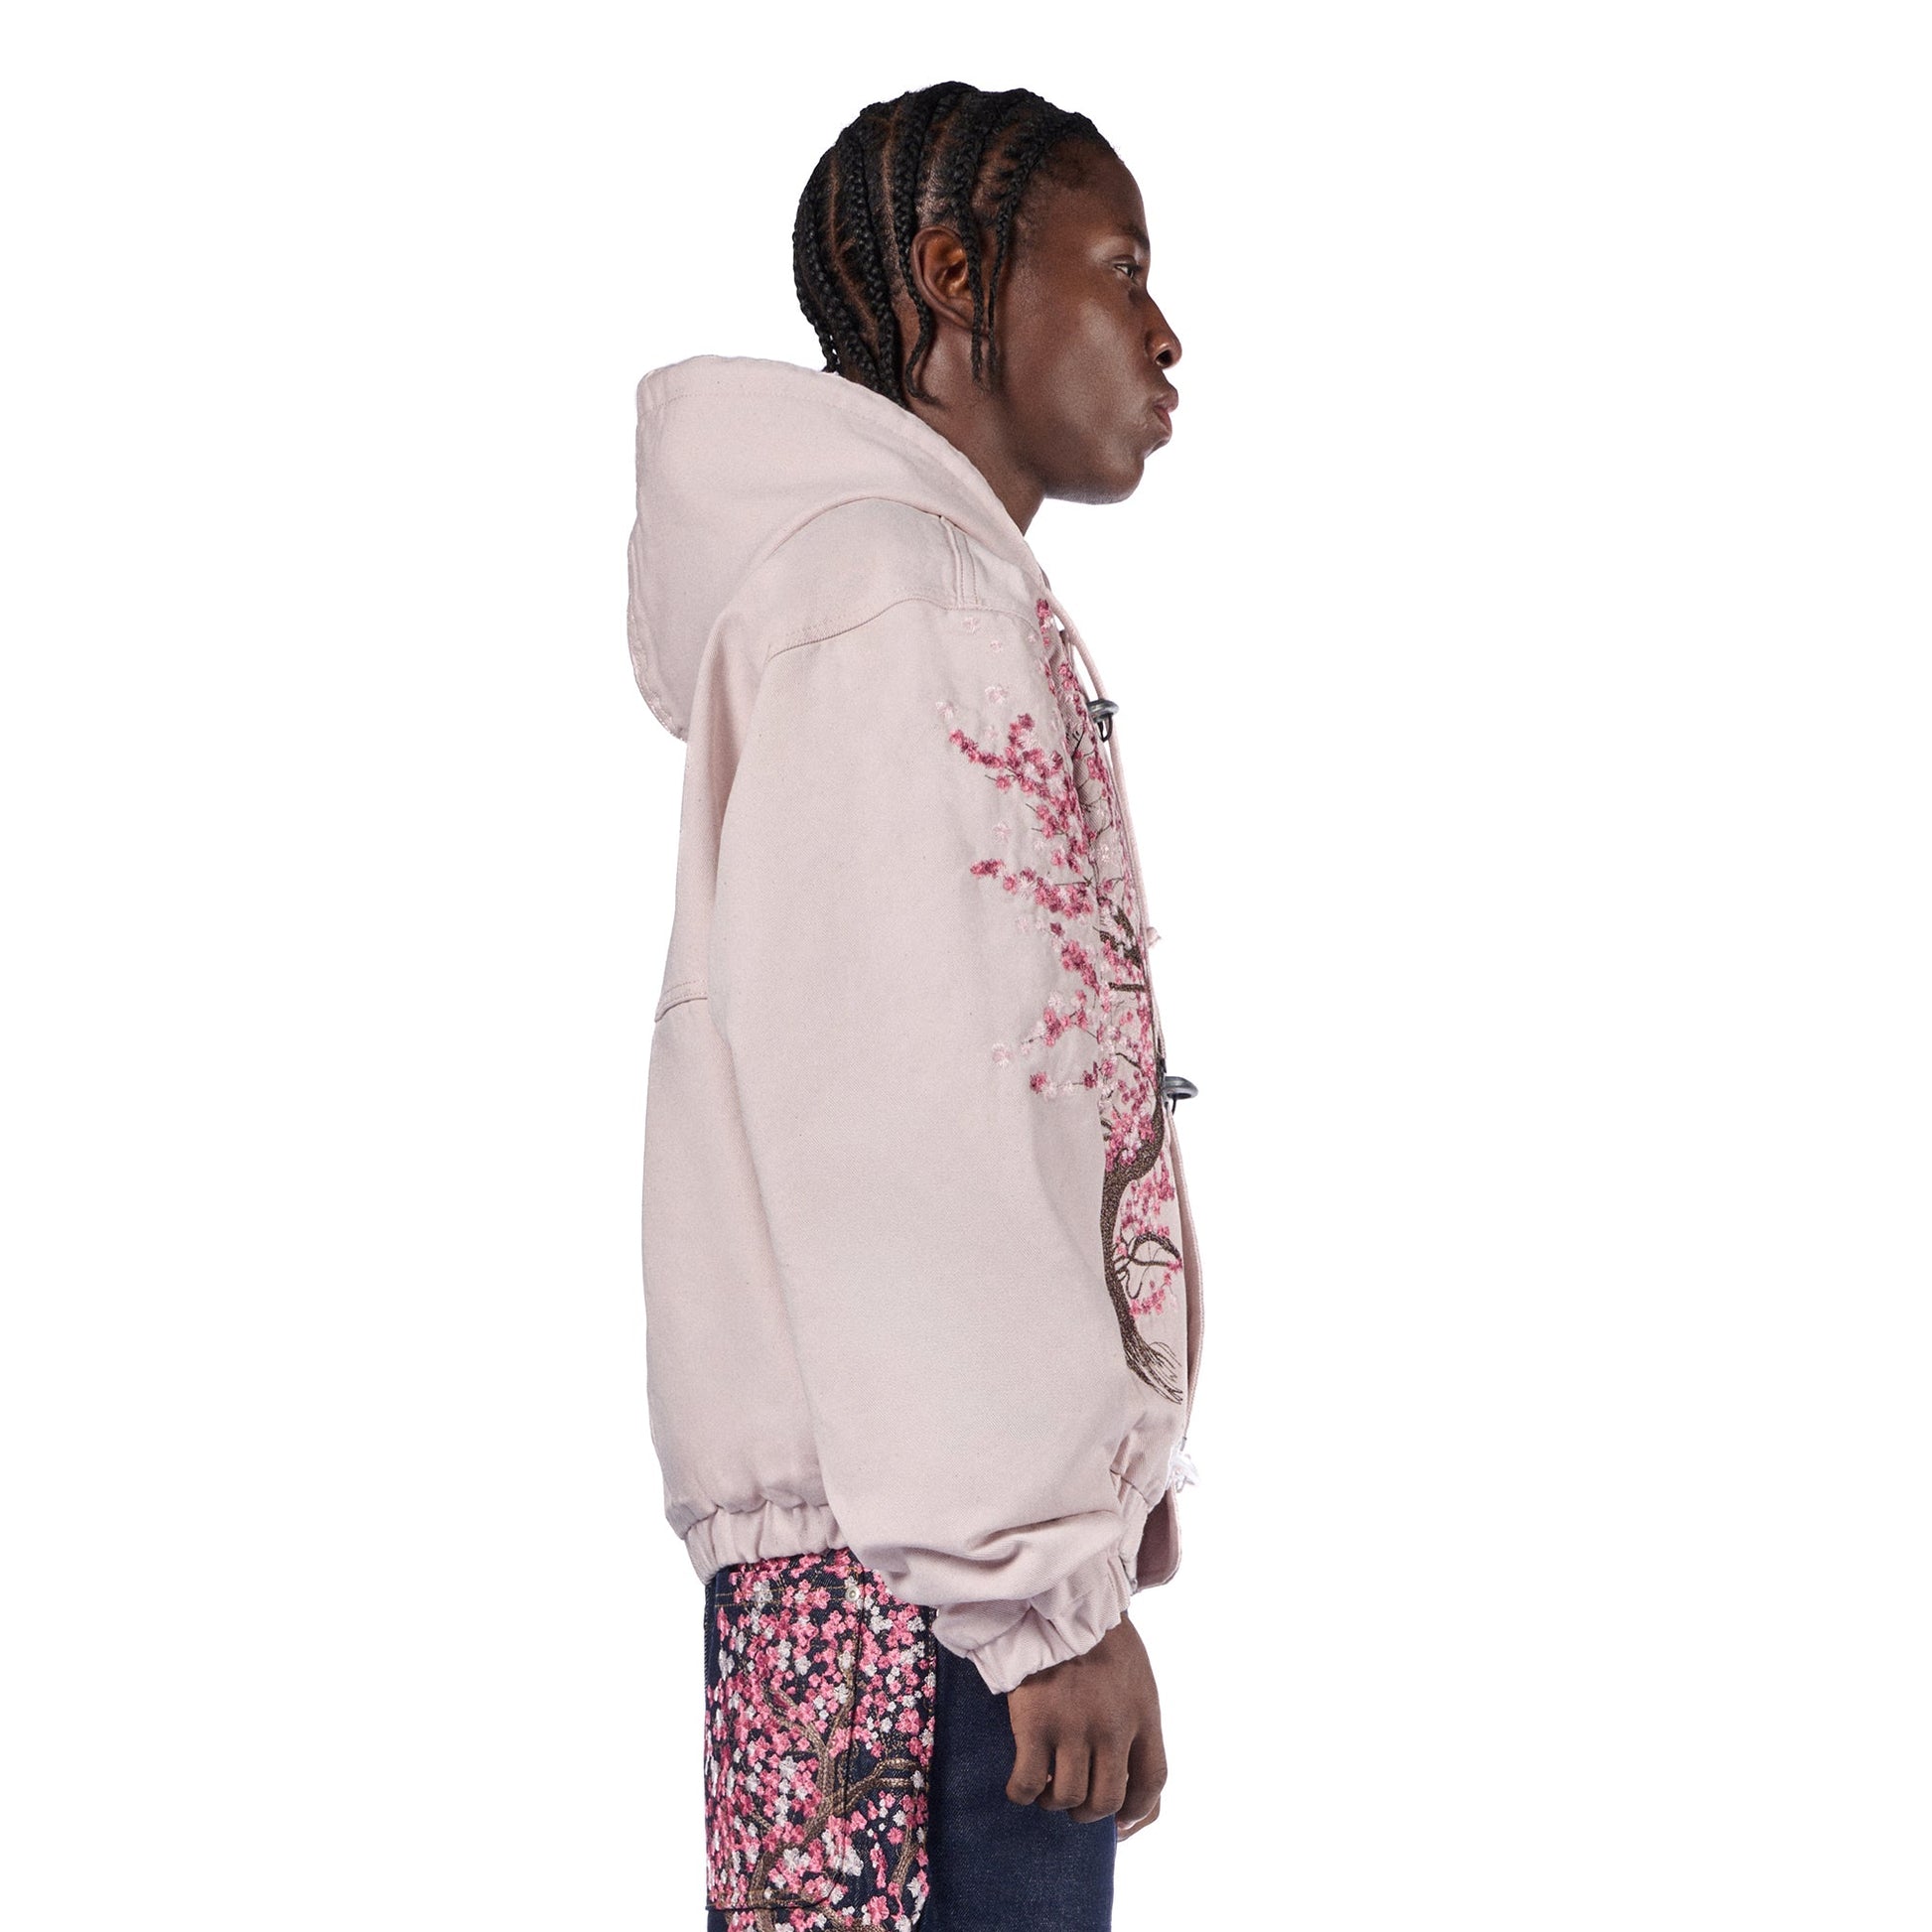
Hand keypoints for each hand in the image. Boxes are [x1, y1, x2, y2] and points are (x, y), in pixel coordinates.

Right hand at [1004, 1611, 1166, 1836]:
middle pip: (1109, 1799)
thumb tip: (1127, 1767)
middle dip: (1091, 1811)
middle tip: (1075, 1802)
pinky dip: (1023, 1792)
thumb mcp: (1134, 1673)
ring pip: (1069, 1797)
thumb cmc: (1095, 1633)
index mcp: (1144, 1712)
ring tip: (1047, 1789)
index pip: (1152, 1781)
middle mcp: (1114, 1727)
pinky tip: (1020, 1785)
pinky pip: (1029, 1782)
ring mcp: (1075, 1727)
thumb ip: (1135, 1717)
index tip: (1122, 1822)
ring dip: (1056, 1802)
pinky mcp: (1036, 1722)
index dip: (1139, 1812)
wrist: (1057, 1597)